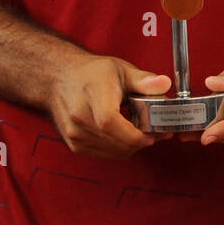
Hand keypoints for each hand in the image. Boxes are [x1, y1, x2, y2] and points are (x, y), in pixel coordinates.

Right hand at [46, 56, 170, 158]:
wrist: (59, 79)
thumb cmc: (91, 73)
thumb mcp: (120, 70)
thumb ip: (143, 80)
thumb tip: (164, 84)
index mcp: (91, 98)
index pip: (111, 124)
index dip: (136, 134)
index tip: (156, 133)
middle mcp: (79, 119)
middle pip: (116, 142)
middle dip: (142, 141)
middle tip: (158, 131)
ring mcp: (74, 135)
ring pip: (113, 152)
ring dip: (132, 146)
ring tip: (144, 131)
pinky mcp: (74, 145)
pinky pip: (105, 154)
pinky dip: (120, 149)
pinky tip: (127, 135)